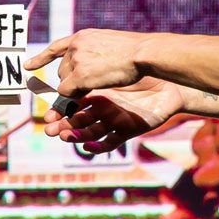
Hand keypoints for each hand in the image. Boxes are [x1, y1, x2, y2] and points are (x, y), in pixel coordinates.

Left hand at [27, 29, 153, 96]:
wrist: (142, 53)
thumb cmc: (135, 51)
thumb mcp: (111, 43)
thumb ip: (96, 50)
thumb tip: (89, 62)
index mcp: (83, 37)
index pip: (57, 47)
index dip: (41, 58)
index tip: (27, 66)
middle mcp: (75, 47)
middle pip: (62, 71)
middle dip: (72, 80)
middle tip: (92, 83)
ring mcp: (76, 61)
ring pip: (65, 82)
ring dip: (77, 88)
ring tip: (100, 82)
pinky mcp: (79, 77)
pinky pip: (68, 92)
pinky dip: (75, 96)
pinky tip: (92, 90)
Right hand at [43, 77, 184, 154]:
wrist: (172, 81)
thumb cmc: (144, 71)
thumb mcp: (112, 70)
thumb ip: (90, 73)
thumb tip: (68, 71)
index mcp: (98, 94)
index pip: (73, 105)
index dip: (59, 111)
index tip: (46, 115)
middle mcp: (104, 109)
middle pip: (78, 121)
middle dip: (63, 126)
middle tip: (48, 130)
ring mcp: (115, 121)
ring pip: (90, 132)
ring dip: (76, 136)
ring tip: (64, 137)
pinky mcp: (128, 129)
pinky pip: (110, 142)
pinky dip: (98, 146)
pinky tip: (88, 148)